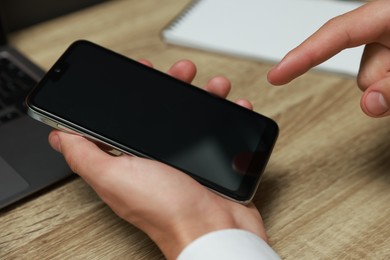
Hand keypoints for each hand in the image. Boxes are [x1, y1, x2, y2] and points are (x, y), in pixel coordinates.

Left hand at [48, 59, 266, 259]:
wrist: (213, 230)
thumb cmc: (167, 210)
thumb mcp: (115, 178)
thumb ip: (85, 155)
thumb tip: (59, 135)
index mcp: (129, 159)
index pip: (124, 116)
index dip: (131, 92)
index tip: (141, 73)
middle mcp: (155, 158)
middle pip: (161, 111)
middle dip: (172, 85)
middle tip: (182, 73)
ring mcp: (183, 159)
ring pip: (191, 117)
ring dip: (203, 95)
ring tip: (215, 87)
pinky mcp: (208, 162)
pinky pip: (216, 131)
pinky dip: (227, 114)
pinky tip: (234, 105)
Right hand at [267, 0, 389, 117]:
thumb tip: (369, 104)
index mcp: (388, 13)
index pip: (334, 33)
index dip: (302, 54)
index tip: (277, 75)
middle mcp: (383, 23)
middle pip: (359, 65)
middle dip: (376, 82)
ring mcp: (389, 38)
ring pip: (369, 77)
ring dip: (385, 86)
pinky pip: (379, 78)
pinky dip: (387, 85)